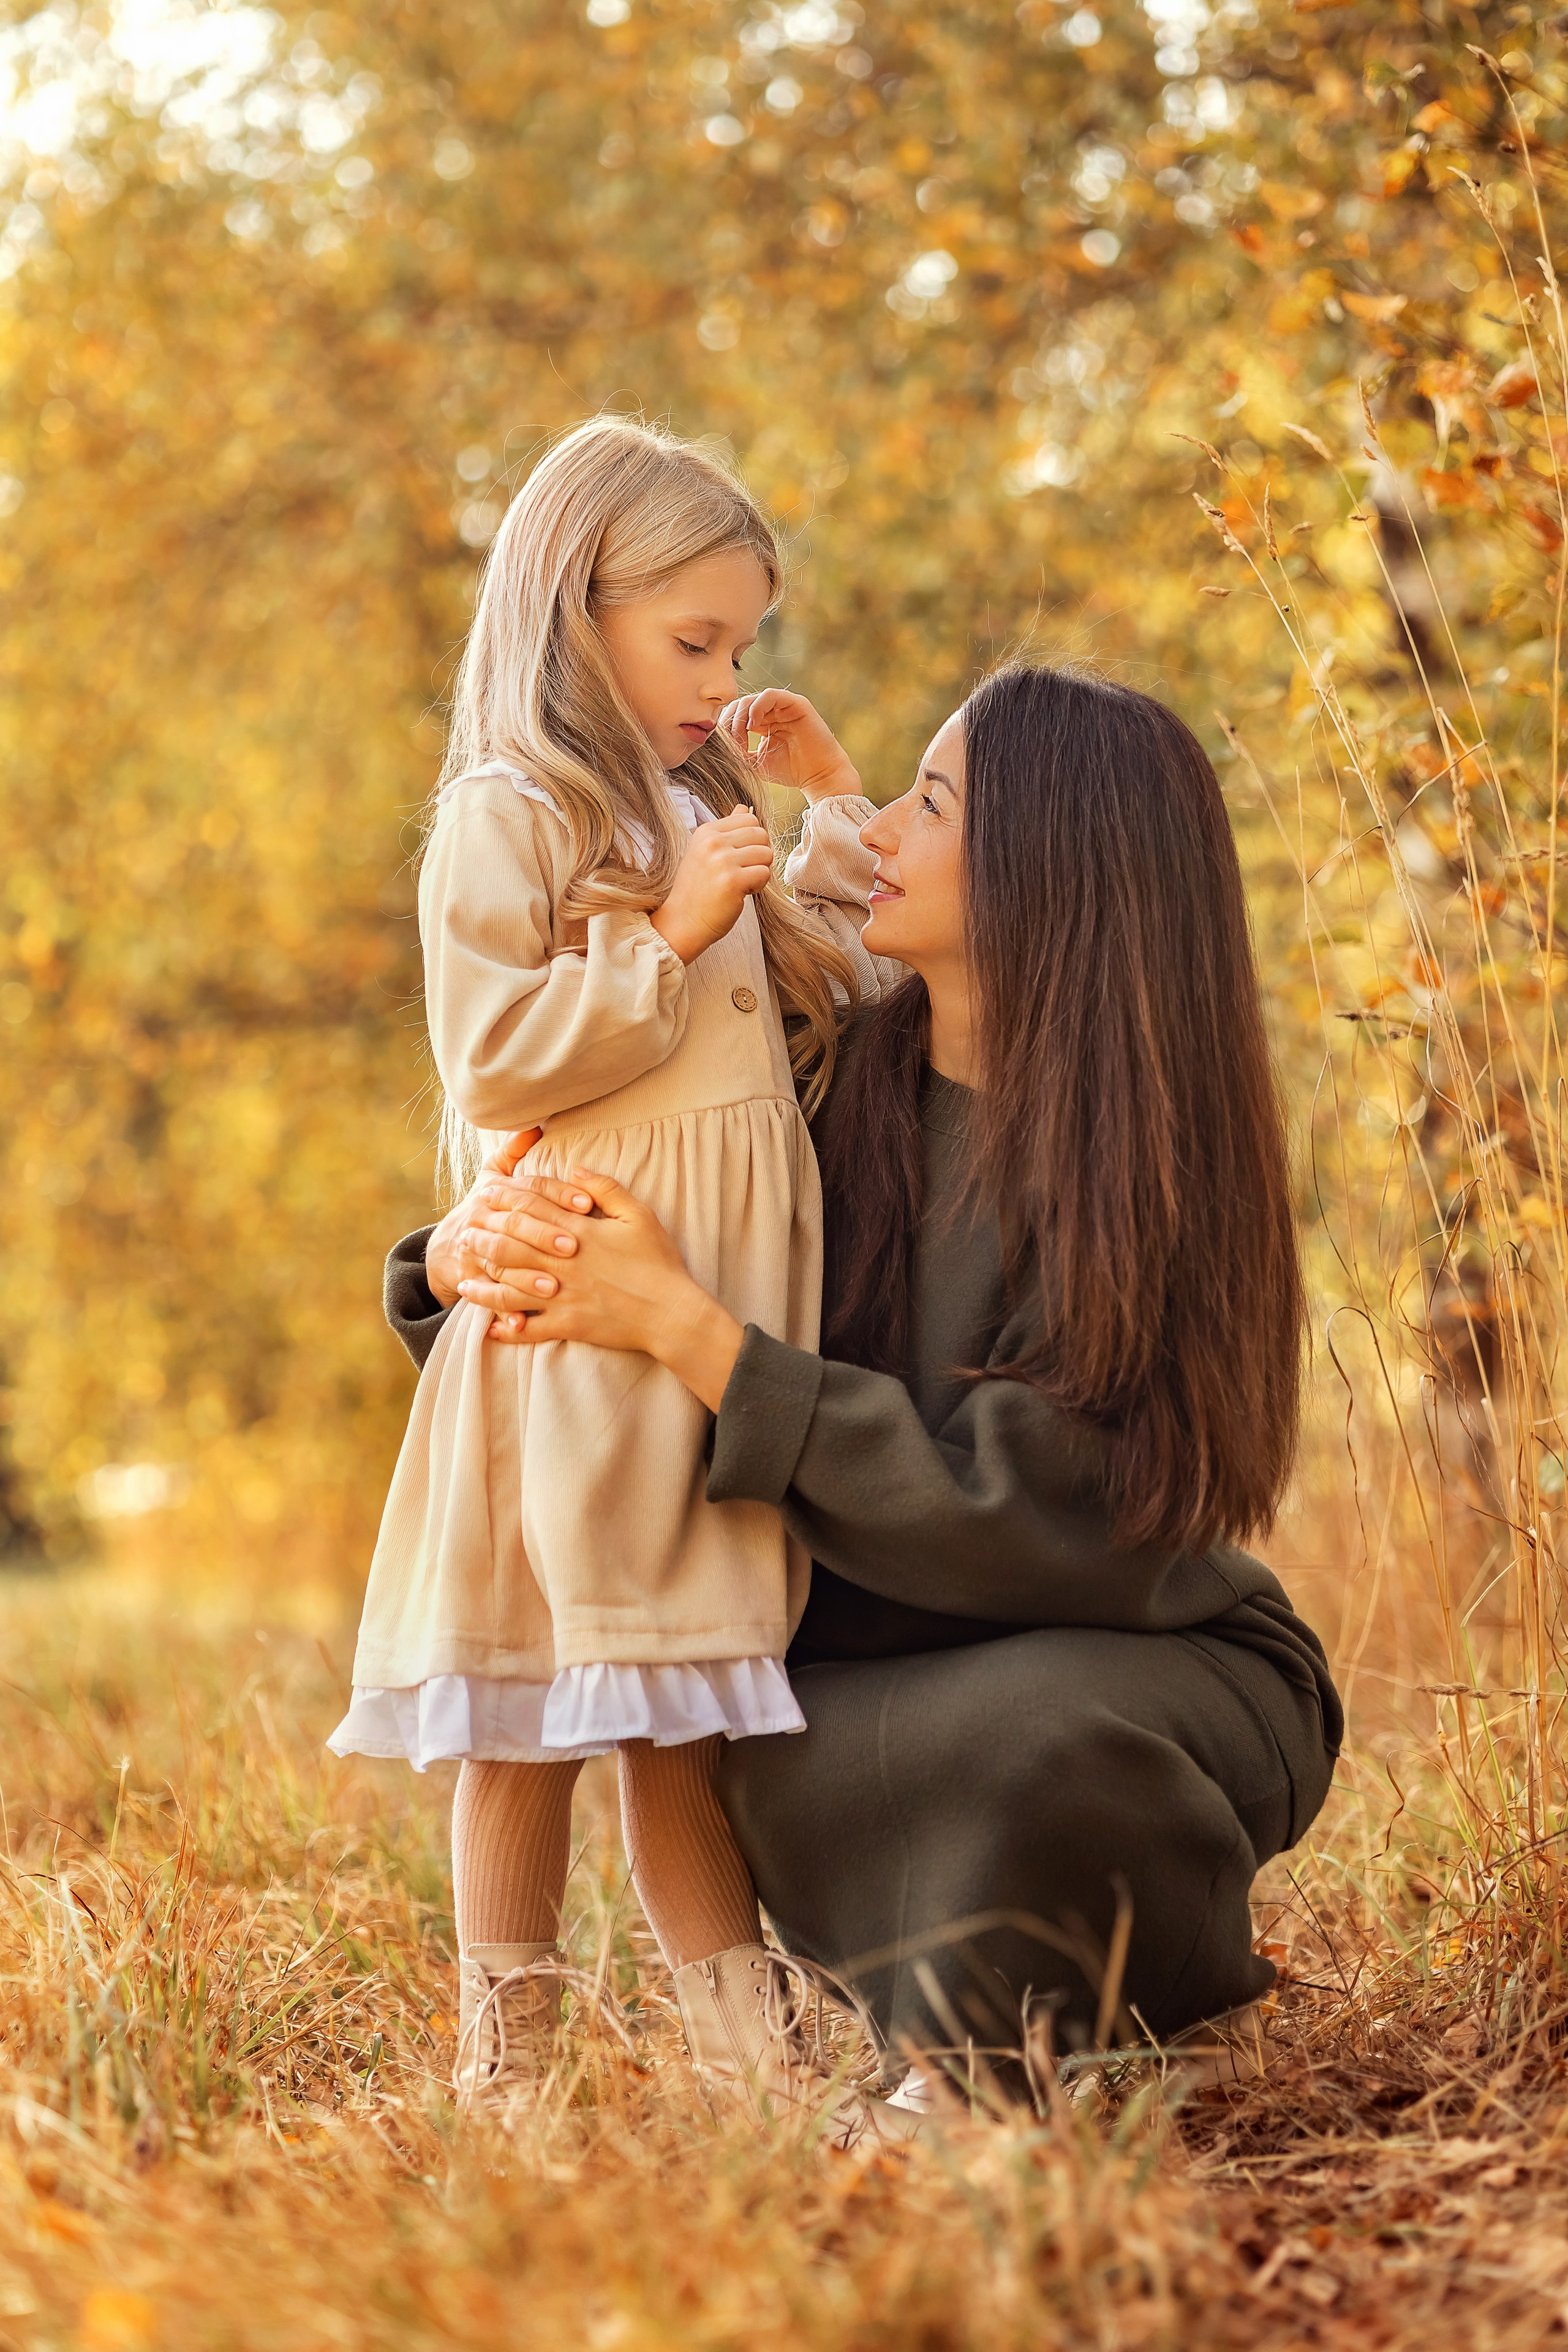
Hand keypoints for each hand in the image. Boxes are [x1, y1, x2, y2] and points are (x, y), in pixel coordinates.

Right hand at [425, 1127, 584, 1306]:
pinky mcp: (470, 1282)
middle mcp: (482, 1220)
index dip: (558, 1194)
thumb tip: (534, 1125)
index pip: (529, 1189)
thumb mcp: (493, 1178)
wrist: (447, 1250)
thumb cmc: (485, 1211)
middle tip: (574, 1246)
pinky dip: (503, 1311)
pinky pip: (486, 1297)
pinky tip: (524, 1324)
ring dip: (526, 1275)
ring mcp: (474, 1253)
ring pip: (500, 1262)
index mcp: (495, 1193)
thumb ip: (514, 1153)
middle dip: (544, 1234)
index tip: (588, 1202)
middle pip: (514, 1224)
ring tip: (555, 1287)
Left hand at [455, 1167, 744, 1410]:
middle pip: (509, 1246)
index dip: (505, 1199)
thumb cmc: (659, 1262)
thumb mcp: (639, 1214)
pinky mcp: (567, 1326)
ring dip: (484, 1285)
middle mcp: (562, 1264)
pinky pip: (528, 1330)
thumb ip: (605, 1188)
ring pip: (510, 1289)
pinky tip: (490, 1329)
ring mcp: (562, 1297)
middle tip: (464, 1233)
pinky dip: (507, 1330)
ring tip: (463, 1281)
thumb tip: (575, 1168)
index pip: (530, 1209)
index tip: (486, 1194)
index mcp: (578, 1233)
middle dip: (483, 1238)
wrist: (671, 1312)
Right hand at [650, 806, 774, 963]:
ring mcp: (722, 861)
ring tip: (741, 882)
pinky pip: (765, 874)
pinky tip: (742, 893)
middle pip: (761, 834)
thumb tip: (744, 808)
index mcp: (706, 832)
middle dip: (759, 854)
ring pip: (767, 853)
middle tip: (743, 871)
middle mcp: (713, 842)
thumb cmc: (697, 889)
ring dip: (759, 871)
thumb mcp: (705, 851)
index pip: (749, 819)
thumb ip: (727, 830)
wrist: (683, 922)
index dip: (752, 840)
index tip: (738, 857)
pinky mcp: (733, 881)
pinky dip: (758, 886)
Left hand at [719, 690, 861, 803]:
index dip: (725, 728)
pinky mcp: (796, 703)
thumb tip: (717, 746)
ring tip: (740, 738)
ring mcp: (783, 706)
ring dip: (740, 718)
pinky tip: (752, 726)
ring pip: (751, 699)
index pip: (735, 715)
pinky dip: (756, 708)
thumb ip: (738, 752)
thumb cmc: (790, 771)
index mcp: (762, 722)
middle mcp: (772, 711)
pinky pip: (770, 695)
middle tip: (730, 744)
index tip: (721, 748)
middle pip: (739, 705)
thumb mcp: (755, 763)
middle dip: (730, 723)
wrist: (819, 776)